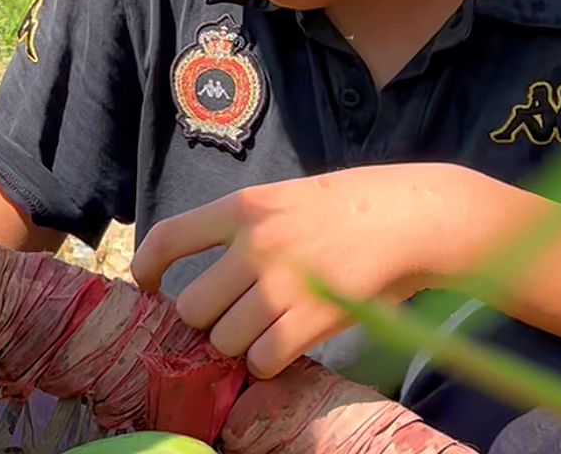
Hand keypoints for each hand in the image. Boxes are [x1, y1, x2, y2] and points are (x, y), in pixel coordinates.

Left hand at [131, 163, 532, 378]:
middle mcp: (254, 244)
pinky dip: (267, 362)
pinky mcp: (310, 319)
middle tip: (232, 316)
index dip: (146, 267)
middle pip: (192, 308)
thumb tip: (211, 276)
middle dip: (207, 320)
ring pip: (224, 339)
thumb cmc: (352, 206)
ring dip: (239, 344)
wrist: (414, 218)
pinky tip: (283, 347)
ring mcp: (281, 283)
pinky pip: (262, 359)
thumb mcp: (286, 197)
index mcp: (243, 207)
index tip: (146, 286)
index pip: (169, 236)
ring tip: (265, 330)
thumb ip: (245, 228)